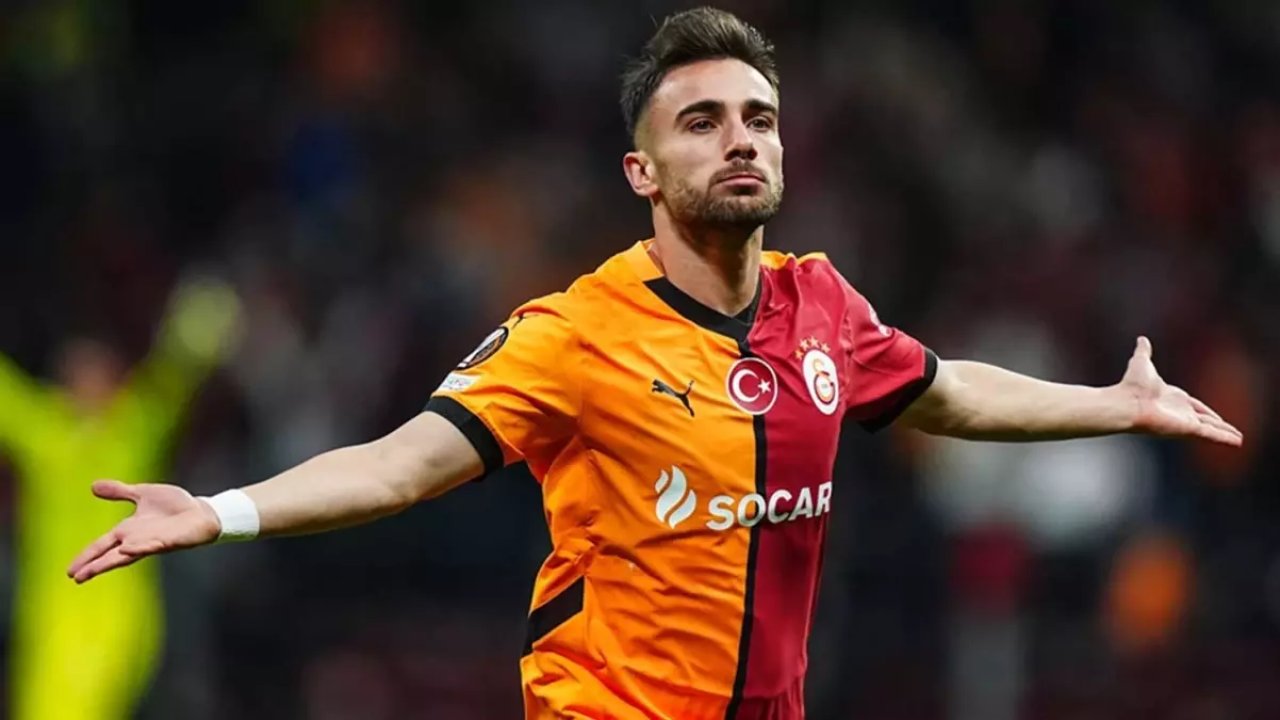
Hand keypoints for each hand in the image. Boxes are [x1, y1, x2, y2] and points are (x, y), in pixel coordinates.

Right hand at [67, 481, 220, 583]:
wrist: (201, 511)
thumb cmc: (174, 505)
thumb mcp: (143, 493)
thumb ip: (120, 491)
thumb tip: (93, 486)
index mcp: (128, 530)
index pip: (102, 545)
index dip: (86, 556)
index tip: (70, 570)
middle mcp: (137, 539)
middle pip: (110, 555)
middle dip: (94, 566)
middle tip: (76, 578)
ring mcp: (152, 542)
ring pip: (128, 555)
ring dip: (112, 560)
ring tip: (92, 570)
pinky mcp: (170, 541)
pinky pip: (153, 545)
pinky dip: (140, 547)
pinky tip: (128, 549)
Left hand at [1120, 336, 1242, 446]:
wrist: (1125, 402)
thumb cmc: (1131, 385)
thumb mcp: (1142, 362)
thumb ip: (1144, 352)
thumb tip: (1141, 339)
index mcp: (1171, 398)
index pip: (1194, 406)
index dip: (1205, 411)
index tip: (1214, 415)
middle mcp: (1179, 412)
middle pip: (1205, 419)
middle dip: (1218, 425)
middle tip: (1232, 431)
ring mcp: (1184, 422)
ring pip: (1211, 429)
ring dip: (1225, 433)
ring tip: (1239, 440)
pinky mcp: (1188, 429)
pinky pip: (1211, 434)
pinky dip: (1224, 438)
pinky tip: (1237, 442)